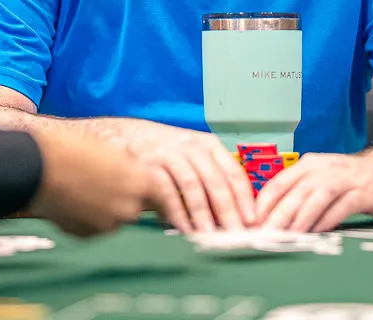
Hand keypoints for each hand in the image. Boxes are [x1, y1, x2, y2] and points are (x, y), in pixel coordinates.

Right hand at [24, 130, 159, 236]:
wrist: (37, 166)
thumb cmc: (72, 149)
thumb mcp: (110, 151)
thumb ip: (127, 169)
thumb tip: (134, 178)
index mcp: (140, 182)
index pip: (163, 196)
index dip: (163, 200)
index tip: (166, 207)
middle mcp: (129, 207)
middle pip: (134, 208)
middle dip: (123, 200)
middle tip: (102, 184)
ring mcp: (107, 224)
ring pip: (112, 219)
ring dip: (103, 209)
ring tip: (79, 189)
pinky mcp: (86, 235)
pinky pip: (91, 228)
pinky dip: (84, 218)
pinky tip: (69, 200)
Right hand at [120, 122, 255, 232]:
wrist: (121, 135)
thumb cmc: (161, 152)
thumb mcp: (190, 158)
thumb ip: (207, 183)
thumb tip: (228, 218)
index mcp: (207, 144)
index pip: (233, 171)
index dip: (244, 198)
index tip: (251, 220)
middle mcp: (190, 146)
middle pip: (215, 180)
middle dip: (227, 210)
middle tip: (233, 234)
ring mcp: (168, 153)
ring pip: (192, 185)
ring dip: (202, 214)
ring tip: (208, 236)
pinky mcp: (147, 164)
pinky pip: (166, 191)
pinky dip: (176, 212)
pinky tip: (182, 228)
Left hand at [256, 152, 372, 231]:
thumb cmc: (348, 180)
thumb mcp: (319, 179)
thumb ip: (298, 195)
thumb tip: (268, 219)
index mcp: (308, 164)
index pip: (279, 182)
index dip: (264, 203)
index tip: (252, 222)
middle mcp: (325, 168)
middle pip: (296, 191)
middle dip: (278, 214)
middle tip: (266, 234)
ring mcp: (345, 178)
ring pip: (317, 197)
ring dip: (301, 217)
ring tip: (289, 236)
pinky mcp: (364, 191)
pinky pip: (343, 206)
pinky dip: (329, 219)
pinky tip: (319, 232)